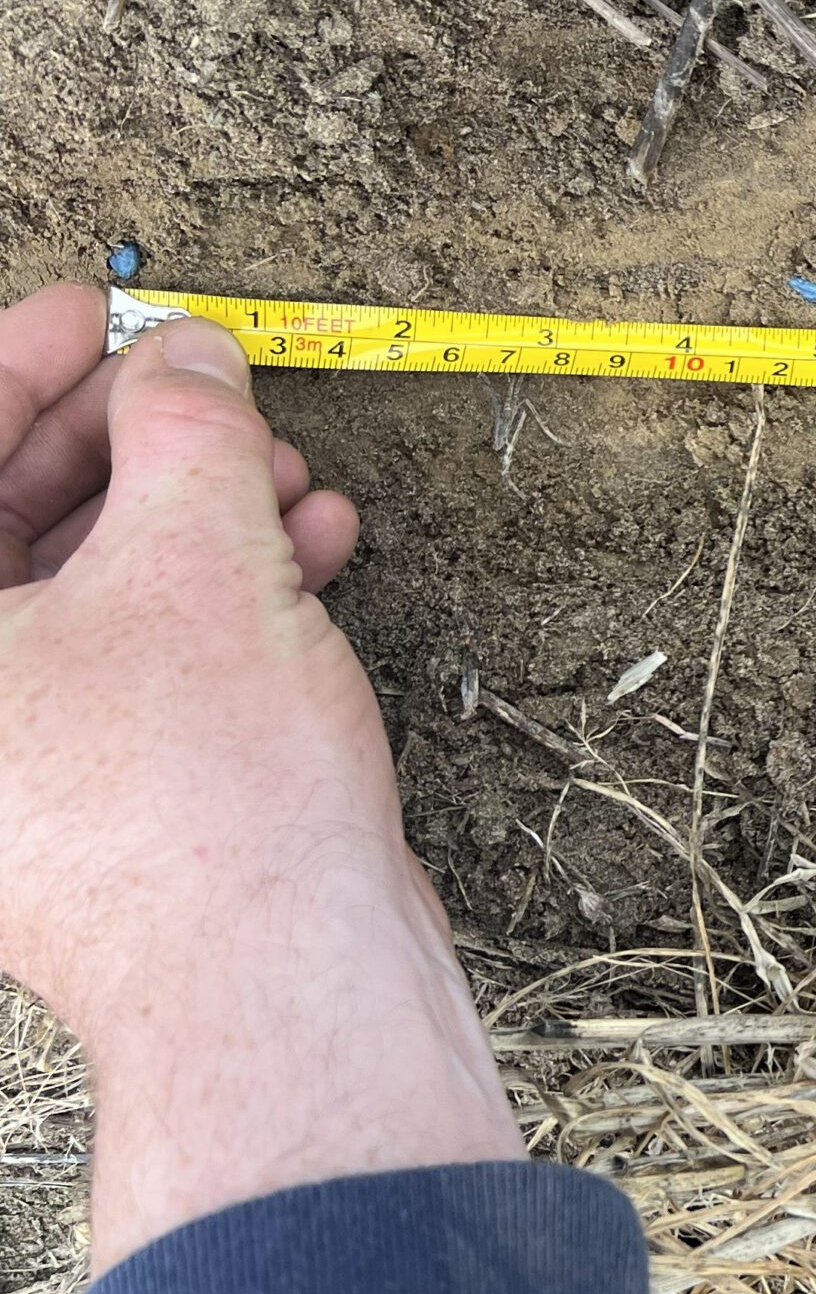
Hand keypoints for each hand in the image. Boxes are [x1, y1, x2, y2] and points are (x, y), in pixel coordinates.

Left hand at [0, 288, 518, 1265]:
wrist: (278, 982)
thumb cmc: (201, 804)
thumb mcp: (194, 556)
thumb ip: (182, 426)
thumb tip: (183, 358)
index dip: (22, 364)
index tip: (102, 311)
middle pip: (7, 526)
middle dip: (127, 443)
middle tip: (210, 389)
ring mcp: (12, 770)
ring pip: (82, 592)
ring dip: (190, 516)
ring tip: (286, 476)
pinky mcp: (91, 809)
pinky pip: (132, 660)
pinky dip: (214, 597)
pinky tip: (307, 555)